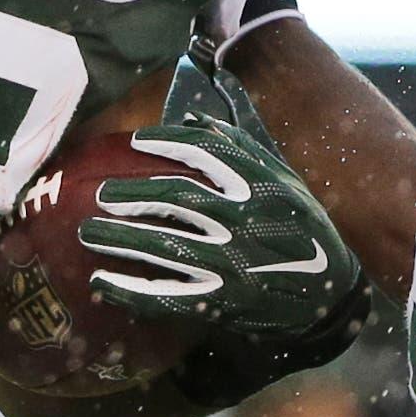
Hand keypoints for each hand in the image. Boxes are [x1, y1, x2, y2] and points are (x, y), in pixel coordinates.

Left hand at [78, 117, 359, 340]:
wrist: (328, 297)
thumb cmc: (302, 230)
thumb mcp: (283, 180)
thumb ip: (241, 146)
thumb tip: (194, 114)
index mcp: (260, 185)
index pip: (205, 152)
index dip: (165, 143)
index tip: (135, 141)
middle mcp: (244, 220)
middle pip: (174, 198)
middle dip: (131, 195)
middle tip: (101, 195)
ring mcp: (231, 263)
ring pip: (163, 246)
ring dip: (119, 239)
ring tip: (87, 233)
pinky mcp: (221, 302)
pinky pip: (166, 295)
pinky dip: (130, 289)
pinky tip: (102, 282)